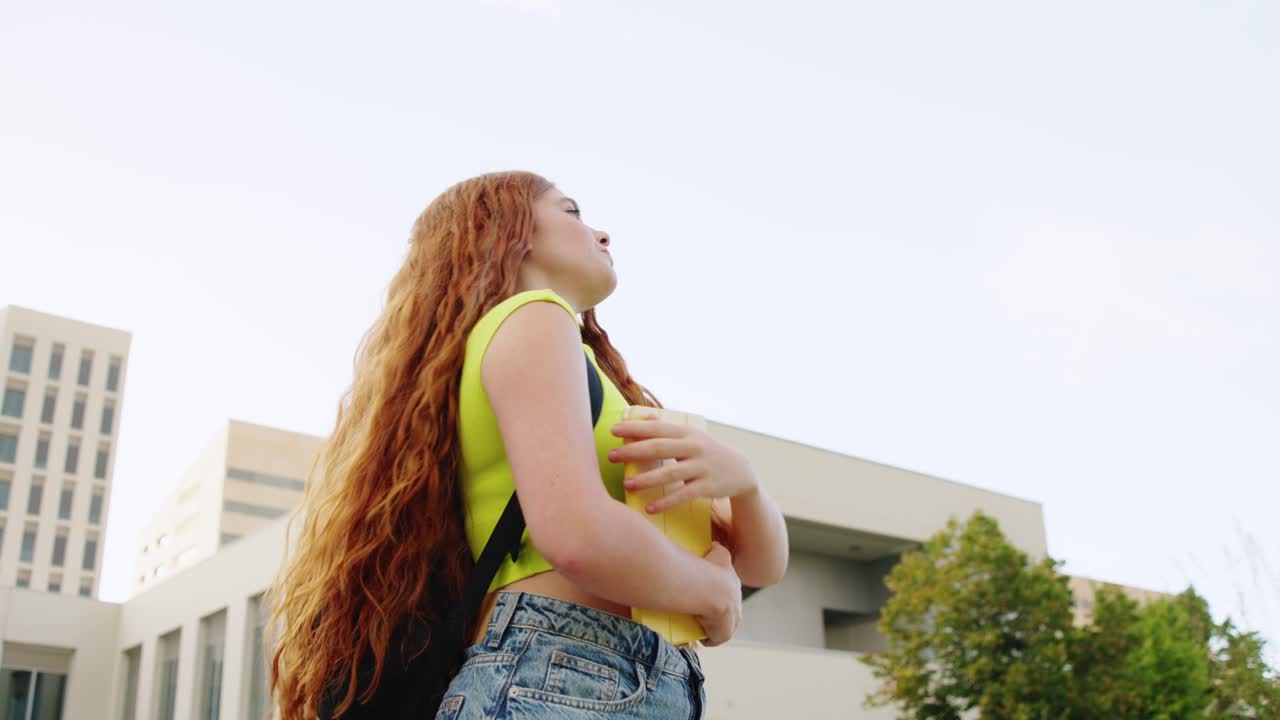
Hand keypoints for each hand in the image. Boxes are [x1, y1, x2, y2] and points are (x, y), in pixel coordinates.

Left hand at [608, 415, 758, 513]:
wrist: (741, 471)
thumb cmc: (706, 452)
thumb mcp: (691, 437)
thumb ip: (668, 429)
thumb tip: (643, 417)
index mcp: (687, 433)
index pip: (657, 428)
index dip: (634, 428)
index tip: (613, 430)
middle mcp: (694, 447)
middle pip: (660, 447)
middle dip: (633, 451)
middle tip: (611, 456)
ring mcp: (702, 467)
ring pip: (671, 473)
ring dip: (647, 479)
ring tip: (626, 484)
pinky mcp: (707, 486)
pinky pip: (684, 495)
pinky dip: (666, 502)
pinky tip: (650, 508)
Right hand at [695, 542, 741, 646]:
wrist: (711, 589)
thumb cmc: (711, 569)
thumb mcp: (719, 554)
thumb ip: (720, 549)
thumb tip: (716, 545)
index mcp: (735, 585)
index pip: (730, 592)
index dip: (721, 595)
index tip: (710, 597)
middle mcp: (737, 602)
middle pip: (732, 611)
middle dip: (722, 614)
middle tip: (706, 614)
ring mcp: (732, 618)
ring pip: (727, 625)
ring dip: (718, 627)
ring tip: (704, 627)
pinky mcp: (725, 632)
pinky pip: (719, 637)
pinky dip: (712, 638)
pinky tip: (703, 638)